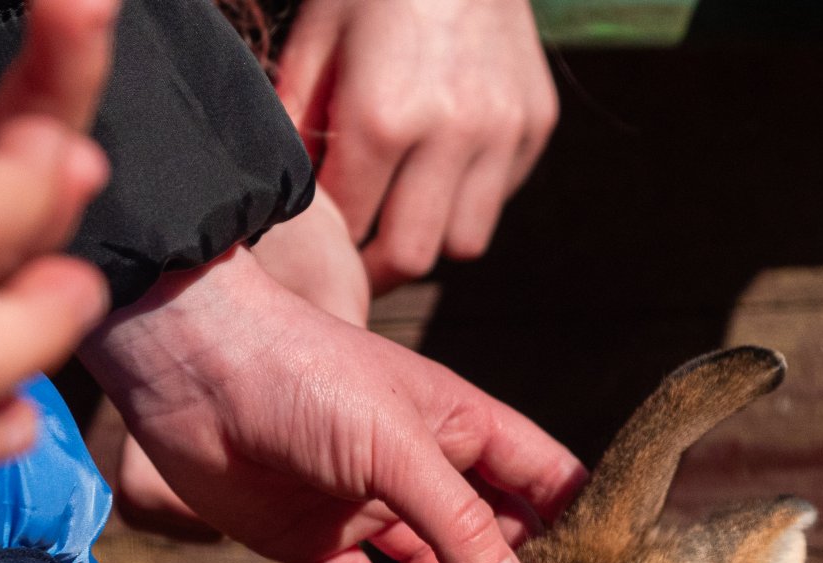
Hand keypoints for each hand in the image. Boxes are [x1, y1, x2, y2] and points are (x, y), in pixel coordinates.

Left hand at [81, 245, 587, 562]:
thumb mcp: (398, 446)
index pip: (546, 480)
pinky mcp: (315, 545)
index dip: (584, 521)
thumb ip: (457, 521)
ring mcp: (371, 511)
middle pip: (494, 539)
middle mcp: (424, 474)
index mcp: (463, 431)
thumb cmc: (304, 376)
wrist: (188, 367)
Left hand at [276, 0, 557, 291]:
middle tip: (359, 263)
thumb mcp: (317, 35)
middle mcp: (450, 135)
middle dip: (379, 267)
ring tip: (405, 214)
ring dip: (431, 236)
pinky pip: (498, 196)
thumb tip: (287, 190)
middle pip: (412, 255)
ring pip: (464, 240)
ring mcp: (501, 132)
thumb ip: (297, 118)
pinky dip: (470, 197)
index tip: (320, 248)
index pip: (352, 227)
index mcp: (382, 118)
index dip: (332, 245)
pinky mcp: (535, 125)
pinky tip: (444, 165)